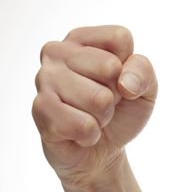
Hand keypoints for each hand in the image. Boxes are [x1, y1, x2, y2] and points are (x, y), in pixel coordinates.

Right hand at [32, 25, 157, 190]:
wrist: (102, 153)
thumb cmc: (120, 115)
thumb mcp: (144, 90)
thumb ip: (143, 72)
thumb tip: (125, 82)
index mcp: (81, 39)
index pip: (120, 39)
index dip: (128, 70)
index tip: (117, 84)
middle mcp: (57, 52)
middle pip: (110, 67)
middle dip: (115, 96)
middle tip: (102, 105)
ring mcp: (44, 80)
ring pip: (98, 99)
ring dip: (102, 118)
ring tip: (90, 118)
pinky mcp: (40, 110)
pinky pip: (83, 125)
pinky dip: (90, 136)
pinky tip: (79, 134)